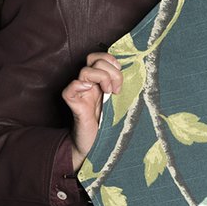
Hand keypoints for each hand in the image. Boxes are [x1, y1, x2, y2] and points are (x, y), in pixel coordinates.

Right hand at [62, 52, 122, 170]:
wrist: (97, 147)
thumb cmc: (110, 126)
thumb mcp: (121, 103)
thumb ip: (123, 88)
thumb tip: (137, 74)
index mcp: (99, 81)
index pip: (99, 57)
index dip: (111, 60)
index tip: (122, 73)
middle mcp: (89, 85)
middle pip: (92, 59)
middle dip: (110, 70)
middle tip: (118, 88)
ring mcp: (81, 94)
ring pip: (84, 71)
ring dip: (101, 77)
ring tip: (110, 93)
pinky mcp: (75, 106)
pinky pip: (69, 90)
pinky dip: (78, 85)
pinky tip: (89, 91)